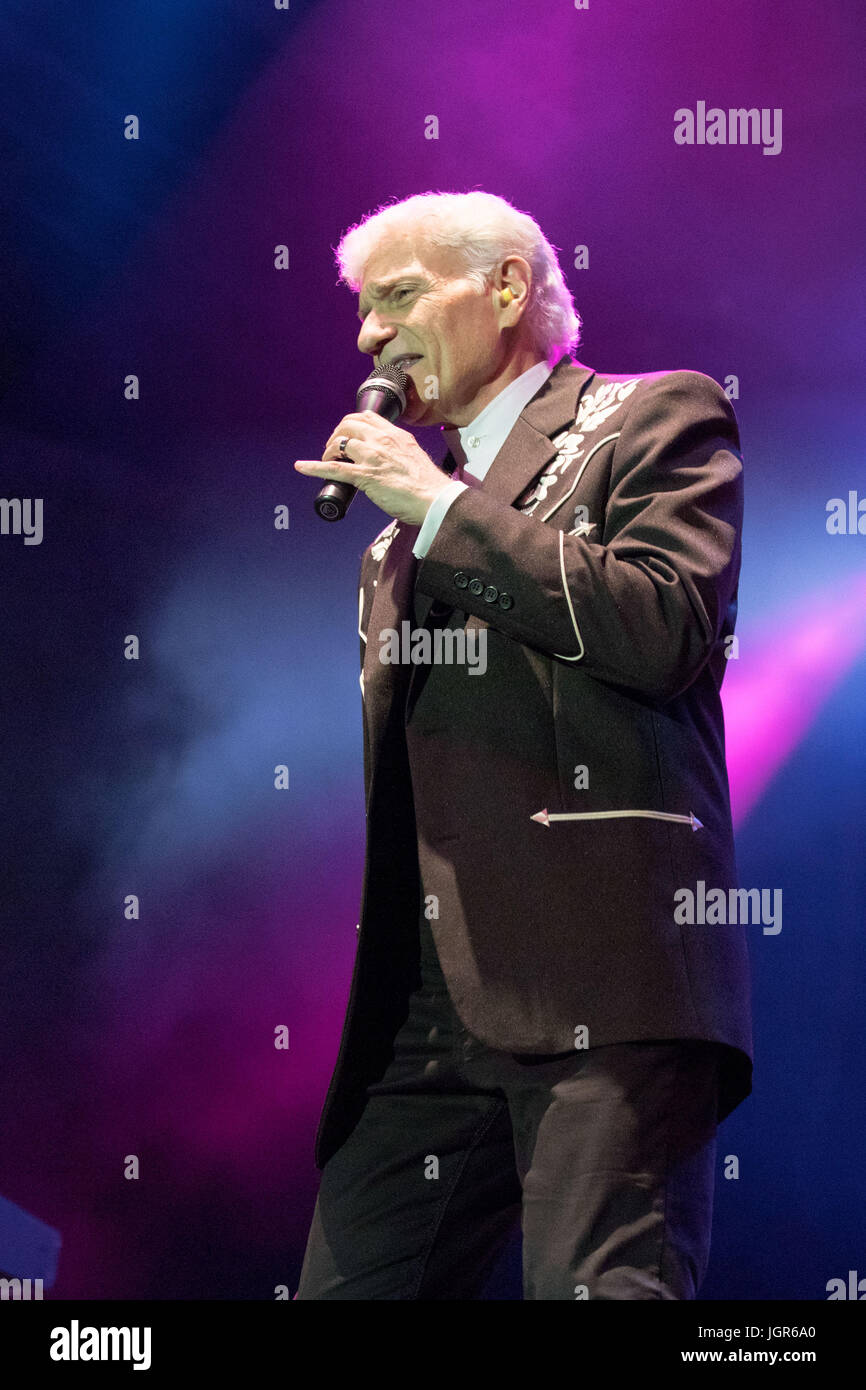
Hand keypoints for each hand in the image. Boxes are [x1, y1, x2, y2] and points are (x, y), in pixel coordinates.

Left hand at [294, 411, 453, 525]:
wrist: (434, 499)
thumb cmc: (427, 484)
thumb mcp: (413, 456)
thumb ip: (398, 451)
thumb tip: (387, 458)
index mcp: (395, 435)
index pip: (367, 417)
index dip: (350, 423)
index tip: (347, 433)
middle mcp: (382, 441)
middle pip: (348, 425)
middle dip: (336, 434)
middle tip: (334, 447)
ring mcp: (372, 457)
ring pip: (340, 443)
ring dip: (328, 451)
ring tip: (326, 459)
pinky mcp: (365, 476)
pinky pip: (334, 468)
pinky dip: (314, 467)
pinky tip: (302, 467)